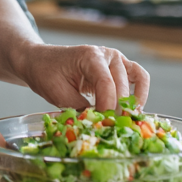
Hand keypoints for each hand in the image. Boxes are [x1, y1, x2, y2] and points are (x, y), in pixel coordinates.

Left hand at [16, 43, 150, 111]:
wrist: (40, 61)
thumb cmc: (46, 73)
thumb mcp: (58, 94)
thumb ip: (80, 108)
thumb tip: (98, 124)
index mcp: (89, 56)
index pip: (106, 84)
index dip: (107, 106)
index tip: (103, 123)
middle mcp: (106, 54)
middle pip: (121, 85)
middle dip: (117, 108)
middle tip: (110, 126)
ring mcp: (115, 59)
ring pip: (137, 80)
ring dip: (133, 101)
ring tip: (125, 119)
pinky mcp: (119, 67)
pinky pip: (139, 77)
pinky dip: (140, 93)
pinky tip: (134, 109)